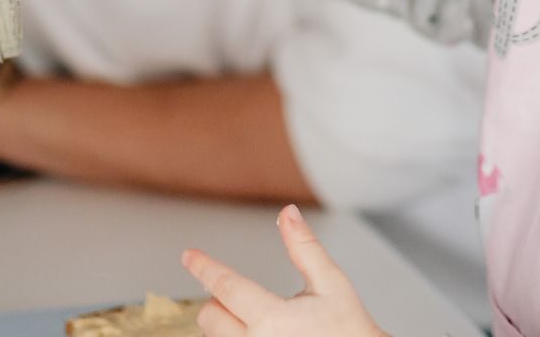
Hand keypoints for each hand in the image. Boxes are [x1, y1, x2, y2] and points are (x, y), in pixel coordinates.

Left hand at [181, 206, 384, 336]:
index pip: (226, 286)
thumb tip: (287, 215)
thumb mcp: (331, 284)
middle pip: (210, 316)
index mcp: (273, 319)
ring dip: (226, 324)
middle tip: (244, 297)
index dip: (204, 267)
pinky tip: (255, 333)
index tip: (189, 255)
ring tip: (255, 322)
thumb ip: (304, 249)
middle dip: (220, 300)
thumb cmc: (349, 331)